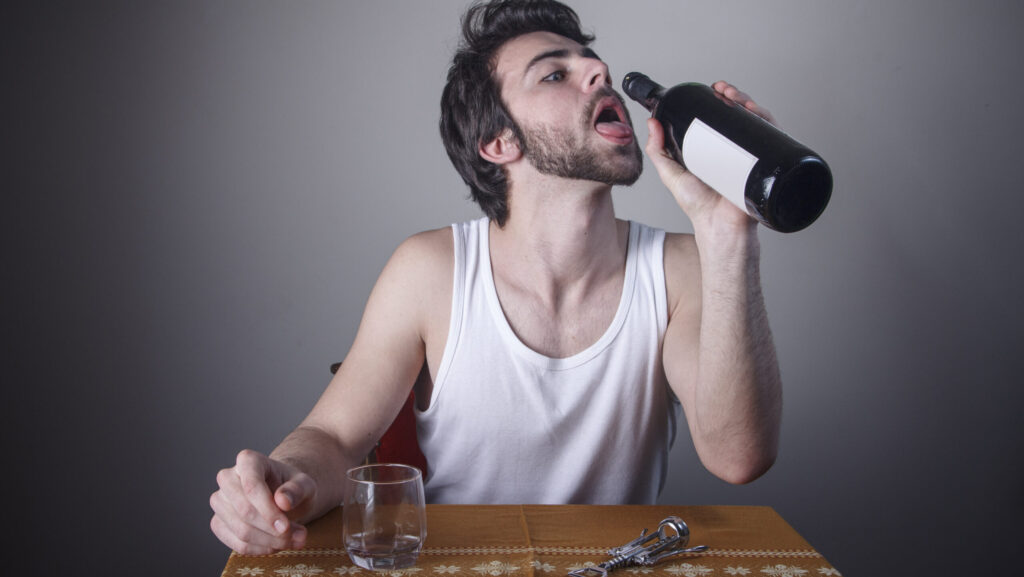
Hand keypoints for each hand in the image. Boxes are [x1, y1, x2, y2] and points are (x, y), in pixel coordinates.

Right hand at [210, 449, 316, 554]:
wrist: (284, 497)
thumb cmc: (293, 487)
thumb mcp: (305, 484)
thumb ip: (297, 490)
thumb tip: (282, 501)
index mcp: (248, 461)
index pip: (251, 486)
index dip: (268, 510)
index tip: (286, 527)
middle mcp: (227, 478)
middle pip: (244, 511)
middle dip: (272, 530)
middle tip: (299, 536)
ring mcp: (219, 501)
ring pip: (241, 530)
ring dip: (270, 542)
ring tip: (294, 540)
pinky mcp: (219, 522)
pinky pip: (236, 544)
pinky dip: (260, 549)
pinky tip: (277, 545)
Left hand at [644, 81, 775, 235]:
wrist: (718, 226)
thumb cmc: (698, 205)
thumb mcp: (671, 174)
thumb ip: (658, 152)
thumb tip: (651, 123)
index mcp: (717, 148)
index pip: (724, 116)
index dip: (723, 99)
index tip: (714, 89)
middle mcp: (737, 150)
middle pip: (742, 114)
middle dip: (736, 95)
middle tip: (723, 90)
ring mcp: (753, 156)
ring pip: (758, 121)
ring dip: (750, 102)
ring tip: (735, 97)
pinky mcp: (766, 163)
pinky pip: (773, 137)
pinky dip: (767, 120)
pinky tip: (756, 112)